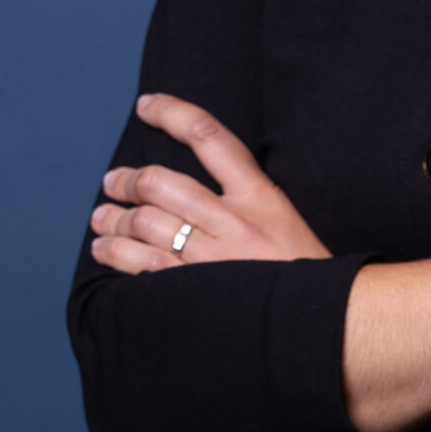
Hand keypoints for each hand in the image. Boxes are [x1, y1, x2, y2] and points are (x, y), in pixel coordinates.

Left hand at [90, 92, 330, 273]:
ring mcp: (213, 258)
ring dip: (114, 219)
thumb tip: (195, 187)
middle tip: (113, 183)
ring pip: (145, 224)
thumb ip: (248, 200)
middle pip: (161, 183)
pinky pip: (144, 266)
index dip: (171, 113)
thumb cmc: (308, 274)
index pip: (209, 136)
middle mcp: (234, 221)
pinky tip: (105, 250)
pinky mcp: (197, 293)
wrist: (329, 325)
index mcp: (261, 195)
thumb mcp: (287, 221)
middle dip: (127, 180)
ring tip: (101, 219)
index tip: (146, 106)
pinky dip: (117, 254)